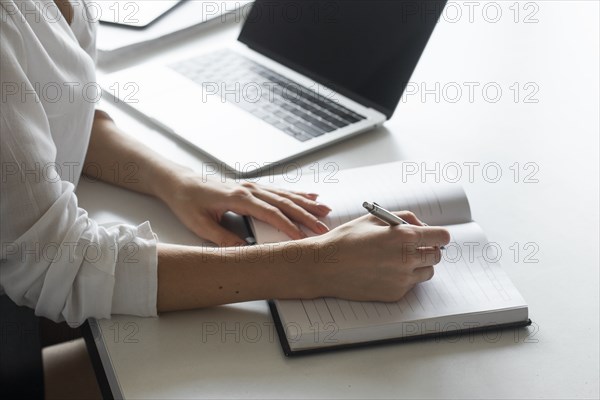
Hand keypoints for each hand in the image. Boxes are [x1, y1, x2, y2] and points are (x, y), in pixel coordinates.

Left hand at [161, 172, 331, 245]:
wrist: (180, 183)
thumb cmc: (188, 202)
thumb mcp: (200, 225)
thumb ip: (223, 239)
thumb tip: (244, 252)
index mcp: (238, 198)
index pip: (270, 213)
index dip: (288, 226)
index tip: (302, 238)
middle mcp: (248, 189)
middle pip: (283, 203)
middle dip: (305, 215)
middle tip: (322, 227)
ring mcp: (252, 186)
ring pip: (285, 195)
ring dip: (306, 203)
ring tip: (325, 210)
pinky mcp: (252, 187)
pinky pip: (278, 191)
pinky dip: (296, 194)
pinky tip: (309, 196)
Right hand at [305, 211, 450, 301]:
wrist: (325, 266)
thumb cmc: (346, 240)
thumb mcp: (374, 218)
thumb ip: (403, 218)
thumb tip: (421, 225)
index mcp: (405, 237)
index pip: (441, 237)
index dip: (439, 235)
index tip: (435, 236)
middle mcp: (407, 260)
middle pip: (436, 256)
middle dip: (428, 249)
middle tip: (414, 246)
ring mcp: (402, 279)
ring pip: (427, 272)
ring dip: (419, 265)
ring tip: (398, 259)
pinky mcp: (395, 294)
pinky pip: (410, 285)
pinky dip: (404, 278)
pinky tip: (384, 271)